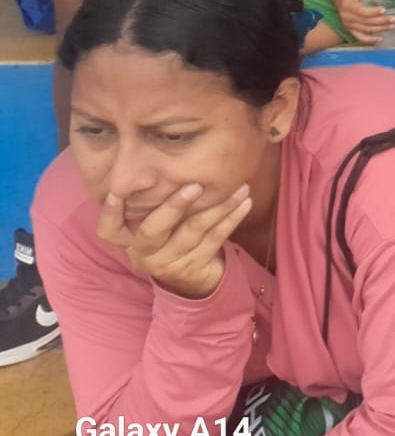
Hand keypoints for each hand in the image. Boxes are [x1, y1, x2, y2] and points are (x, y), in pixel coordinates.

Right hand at [97, 184, 252, 299]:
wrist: (193, 277)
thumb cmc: (172, 235)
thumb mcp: (157, 223)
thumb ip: (153, 201)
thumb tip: (163, 158)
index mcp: (129, 241)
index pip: (109, 231)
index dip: (109, 213)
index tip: (116, 191)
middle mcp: (144, 254)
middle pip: (153, 230)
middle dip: (174, 207)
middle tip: (195, 186)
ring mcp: (169, 264)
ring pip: (193, 231)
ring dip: (218, 207)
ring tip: (240, 188)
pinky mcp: (194, 268)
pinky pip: (215, 240)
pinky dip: (232, 219)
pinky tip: (245, 202)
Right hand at [335, 0, 392, 44]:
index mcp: (348, 5)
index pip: (362, 11)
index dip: (373, 12)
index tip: (384, 10)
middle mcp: (347, 17)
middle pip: (366, 22)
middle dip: (381, 21)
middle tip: (393, 19)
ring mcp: (348, 24)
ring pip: (366, 30)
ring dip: (380, 29)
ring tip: (391, 26)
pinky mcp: (350, 29)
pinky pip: (360, 37)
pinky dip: (370, 40)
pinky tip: (380, 39)